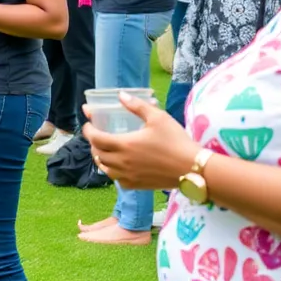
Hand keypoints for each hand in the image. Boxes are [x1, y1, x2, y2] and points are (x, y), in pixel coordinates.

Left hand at [82, 93, 201, 190]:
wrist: (192, 168)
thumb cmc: (175, 140)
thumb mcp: (157, 117)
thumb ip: (136, 106)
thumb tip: (120, 95)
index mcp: (124, 144)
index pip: (96, 139)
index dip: (88, 131)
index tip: (88, 124)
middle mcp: (122, 163)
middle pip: (97, 154)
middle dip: (93, 144)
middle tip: (97, 135)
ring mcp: (128, 176)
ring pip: (105, 169)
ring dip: (101, 158)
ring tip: (104, 150)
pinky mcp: (136, 186)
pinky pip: (116, 179)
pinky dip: (112, 171)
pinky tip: (118, 165)